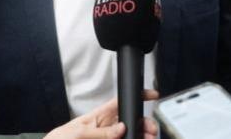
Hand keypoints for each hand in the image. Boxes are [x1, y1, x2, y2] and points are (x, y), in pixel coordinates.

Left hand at [44, 91, 158, 138]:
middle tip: (151, 131)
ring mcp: (109, 138)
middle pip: (132, 121)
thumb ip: (100, 132)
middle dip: (144, 123)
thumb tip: (121, 128)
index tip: (151, 95)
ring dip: (142, 136)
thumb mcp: (78, 133)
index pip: (121, 102)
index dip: (136, 97)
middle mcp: (108, 128)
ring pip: (131, 135)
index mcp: (100, 116)